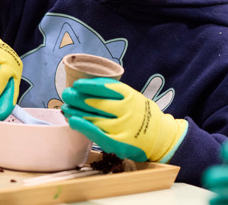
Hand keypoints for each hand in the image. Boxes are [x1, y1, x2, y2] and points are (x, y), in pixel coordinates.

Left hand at [61, 78, 187, 162]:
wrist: (161, 138)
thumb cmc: (142, 115)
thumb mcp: (134, 98)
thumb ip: (116, 93)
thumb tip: (88, 86)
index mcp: (131, 96)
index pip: (106, 88)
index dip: (89, 86)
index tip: (77, 84)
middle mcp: (127, 111)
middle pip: (97, 103)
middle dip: (78, 98)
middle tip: (66, 94)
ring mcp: (123, 128)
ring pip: (94, 118)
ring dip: (76, 112)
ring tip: (66, 108)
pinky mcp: (119, 143)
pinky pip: (97, 134)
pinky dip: (83, 127)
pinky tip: (73, 121)